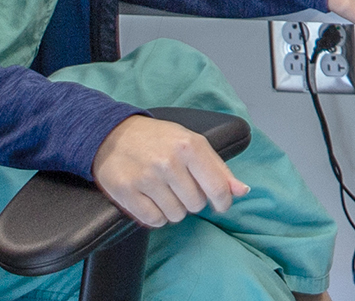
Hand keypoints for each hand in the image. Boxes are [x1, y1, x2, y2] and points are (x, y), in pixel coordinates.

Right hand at [92, 115, 247, 226]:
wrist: (112, 134)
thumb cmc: (158, 139)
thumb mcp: (192, 143)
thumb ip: (219, 169)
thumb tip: (242, 191)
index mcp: (190, 146)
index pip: (217, 188)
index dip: (222, 201)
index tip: (220, 204)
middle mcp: (168, 162)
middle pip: (196, 204)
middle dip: (192, 200)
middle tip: (180, 186)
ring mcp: (146, 178)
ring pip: (176, 215)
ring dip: (174, 209)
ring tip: (164, 191)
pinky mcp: (126, 192)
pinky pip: (154, 220)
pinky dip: (156, 216)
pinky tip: (152, 200)